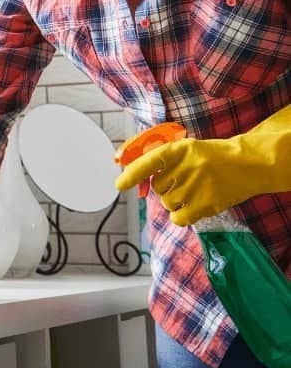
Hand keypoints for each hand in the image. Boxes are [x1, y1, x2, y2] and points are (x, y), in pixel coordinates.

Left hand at [115, 106, 290, 226]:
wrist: (248, 163)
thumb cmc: (212, 157)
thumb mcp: (186, 150)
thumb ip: (162, 161)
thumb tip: (135, 181)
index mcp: (177, 150)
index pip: (147, 163)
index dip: (130, 175)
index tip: (118, 185)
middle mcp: (185, 167)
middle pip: (157, 188)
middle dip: (166, 187)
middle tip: (186, 180)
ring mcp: (195, 187)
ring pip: (167, 203)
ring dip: (176, 201)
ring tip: (195, 190)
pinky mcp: (206, 204)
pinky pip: (179, 218)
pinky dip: (182, 215)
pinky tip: (194, 206)